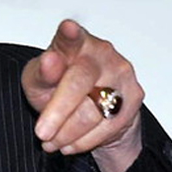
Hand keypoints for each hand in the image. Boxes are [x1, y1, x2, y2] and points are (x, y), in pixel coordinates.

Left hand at [22, 19, 144, 171]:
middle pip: (78, 84)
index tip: (68, 29)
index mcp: (74, 42)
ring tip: (51, 139)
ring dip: (67, 133)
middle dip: (57, 113)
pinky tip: (69, 142)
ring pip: (92, 111)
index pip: (70, 38)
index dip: (69, 34)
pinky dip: (83, 140)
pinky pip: (107, 127)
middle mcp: (101, 53)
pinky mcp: (133, 96)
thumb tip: (49, 61)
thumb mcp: (37, 80)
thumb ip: (41, 72)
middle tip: (41, 133)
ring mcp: (121, 73)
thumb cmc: (56, 85)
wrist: (86, 105)